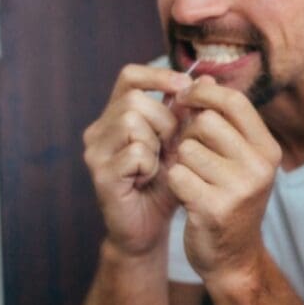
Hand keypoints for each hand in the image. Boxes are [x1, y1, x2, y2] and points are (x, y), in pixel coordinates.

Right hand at [83, 64, 191, 255]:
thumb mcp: (181, 144)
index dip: (157, 76)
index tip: (184, 86)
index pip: (129, 77)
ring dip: (157, 143)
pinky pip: (134, 152)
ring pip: (131, 121)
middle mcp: (99, 130)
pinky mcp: (100, 174)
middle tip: (171, 146)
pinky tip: (149, 179)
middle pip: (134, 100)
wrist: (149, 228)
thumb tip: (207, 79)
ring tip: (158, 164)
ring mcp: (96, 152)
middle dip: (164, 120)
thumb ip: (189, 114)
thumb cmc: (165, 184)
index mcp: (116, 116)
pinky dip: (150, 165)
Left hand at [166, 76, 282, 281]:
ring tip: (192, 179)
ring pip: (187, 149)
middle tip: (190, 154)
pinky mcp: (214, 208)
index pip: (233, 101)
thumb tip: (202, 77)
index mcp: (268, 149)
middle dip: (189, 135)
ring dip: (180, 161)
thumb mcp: (236, 157)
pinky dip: (174, 183)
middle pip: (206, 122)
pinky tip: (186, 196)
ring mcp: (239, 189)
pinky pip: (177, 175)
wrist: (233, 258)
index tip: (186, 99)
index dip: (203, 94)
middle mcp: (260, 167)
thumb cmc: (230, 199)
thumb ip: (221, 119)